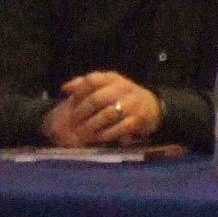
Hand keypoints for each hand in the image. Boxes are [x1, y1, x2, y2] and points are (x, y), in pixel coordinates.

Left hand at [42, 71, 160, 146]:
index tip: (69, 102)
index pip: (92, 80)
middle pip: (97, 98)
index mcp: (112, 78)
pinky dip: (107, 133)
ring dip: (91, 125)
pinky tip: (97, 138)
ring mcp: (132, 104)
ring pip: (107, 114)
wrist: (153, 105)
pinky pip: (120, 127)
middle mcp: (123, 88)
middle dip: (81, 112)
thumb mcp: (106, 85)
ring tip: (80, 133)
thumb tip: (64, 88)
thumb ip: (84, 85)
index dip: (79, 91)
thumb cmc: (121, 95)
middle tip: (72, 122)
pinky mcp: (139, 119)